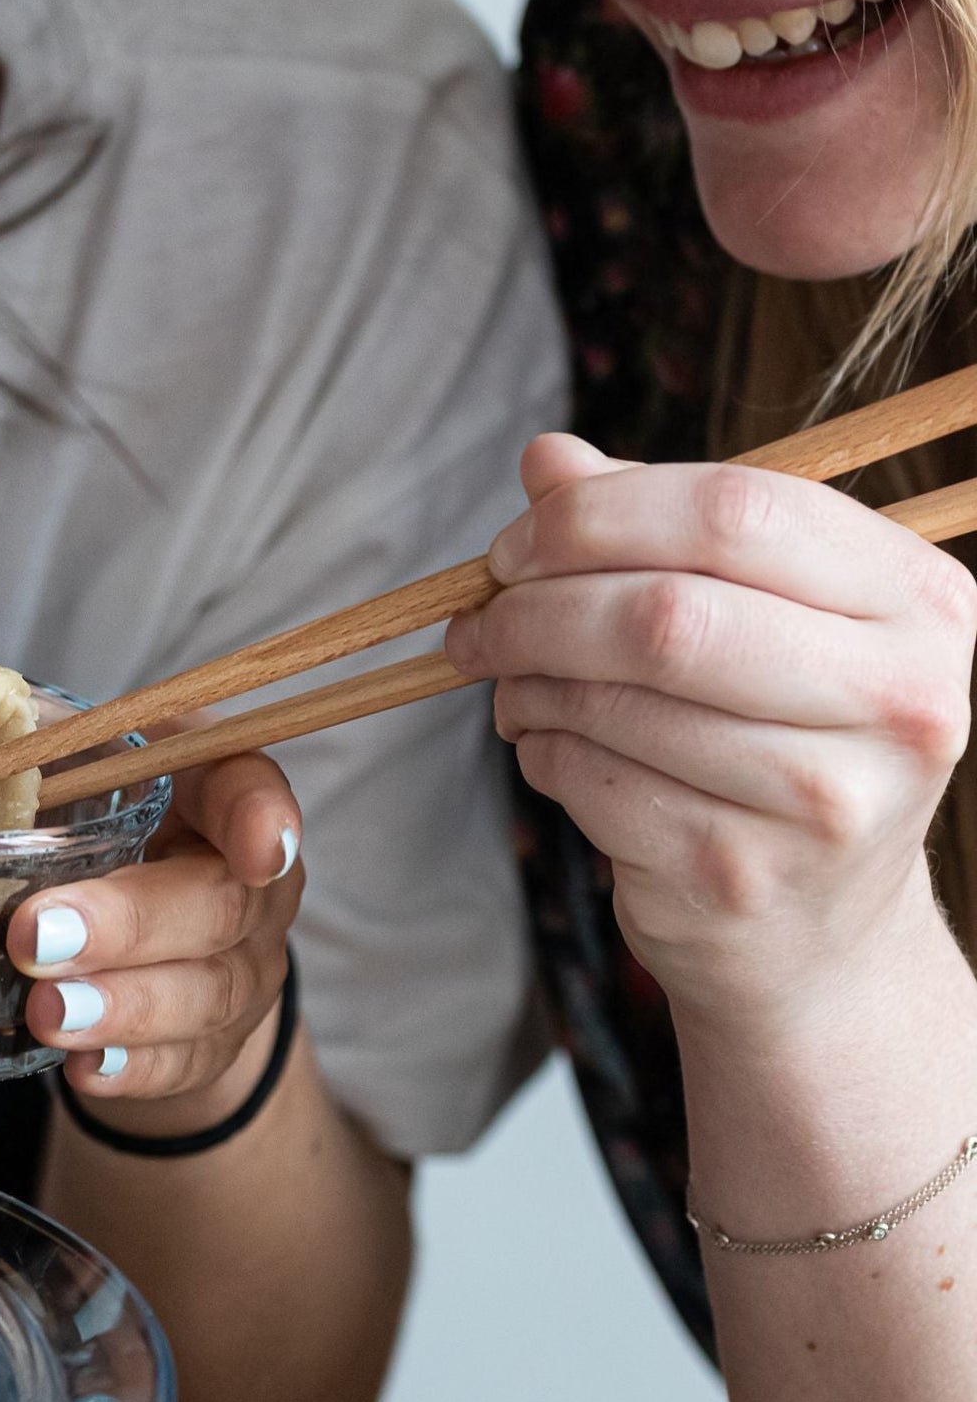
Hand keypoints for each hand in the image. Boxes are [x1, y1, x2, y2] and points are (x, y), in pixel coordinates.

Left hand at [6, 751, 301, 1123]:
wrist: (131, 949)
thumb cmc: (83, 838)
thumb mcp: (56, 778)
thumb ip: (12, 752)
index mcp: (207, 796)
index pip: (251, 786)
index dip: (261, 814)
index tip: (256, 847)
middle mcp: (245, 885)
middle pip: (219, 905)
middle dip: (128, 925)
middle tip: (36, 937)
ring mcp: (238, 971)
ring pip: (204, 994)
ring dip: (122, 1006)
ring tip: (46, 1012)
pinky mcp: (209, 1046)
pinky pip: (183, 1063)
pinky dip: (133, 1067)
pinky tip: (82, 1067)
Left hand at [444, 433, 976, 1044]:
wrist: (820, 942)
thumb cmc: (786, 751)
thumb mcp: (765, 626)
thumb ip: (664, 535)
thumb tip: (546, 460)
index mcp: (920, 602)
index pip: (738, 511)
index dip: (600, 515)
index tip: (517, 544)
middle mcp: (898, 699)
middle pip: (667, 611)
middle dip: (540, 607)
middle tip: (481, 620)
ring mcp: (821, 800)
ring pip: (617, 701)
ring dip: (530, 685)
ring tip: (512, 685)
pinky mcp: (736, 876)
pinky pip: (593, 782)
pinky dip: (544, 754)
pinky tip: (549, 748)